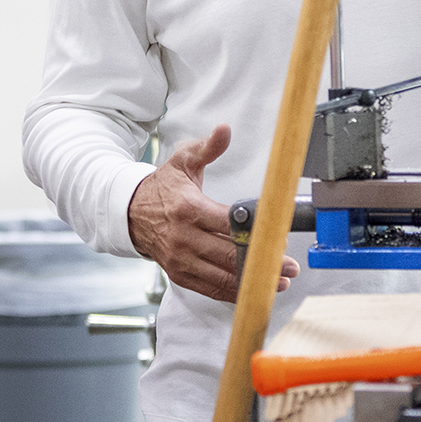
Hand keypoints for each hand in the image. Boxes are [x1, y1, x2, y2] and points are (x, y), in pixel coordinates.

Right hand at [127, 124, 298, 305]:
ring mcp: (180, 260)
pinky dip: (233, 292)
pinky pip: (210, 289)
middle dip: (263, 262)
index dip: (255, 231)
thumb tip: (224, 130)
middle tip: (290, 265)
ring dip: (253, 281)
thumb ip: (207, 148)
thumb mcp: (182, 161)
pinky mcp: (179, 274)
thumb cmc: (162, 188)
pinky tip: (254, 289)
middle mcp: (183, 238)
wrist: (130, 213)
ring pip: (222, 276)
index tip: (277, 235)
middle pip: (229, 254)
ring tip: (280, 281)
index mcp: (188, 208)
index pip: (228, 223)